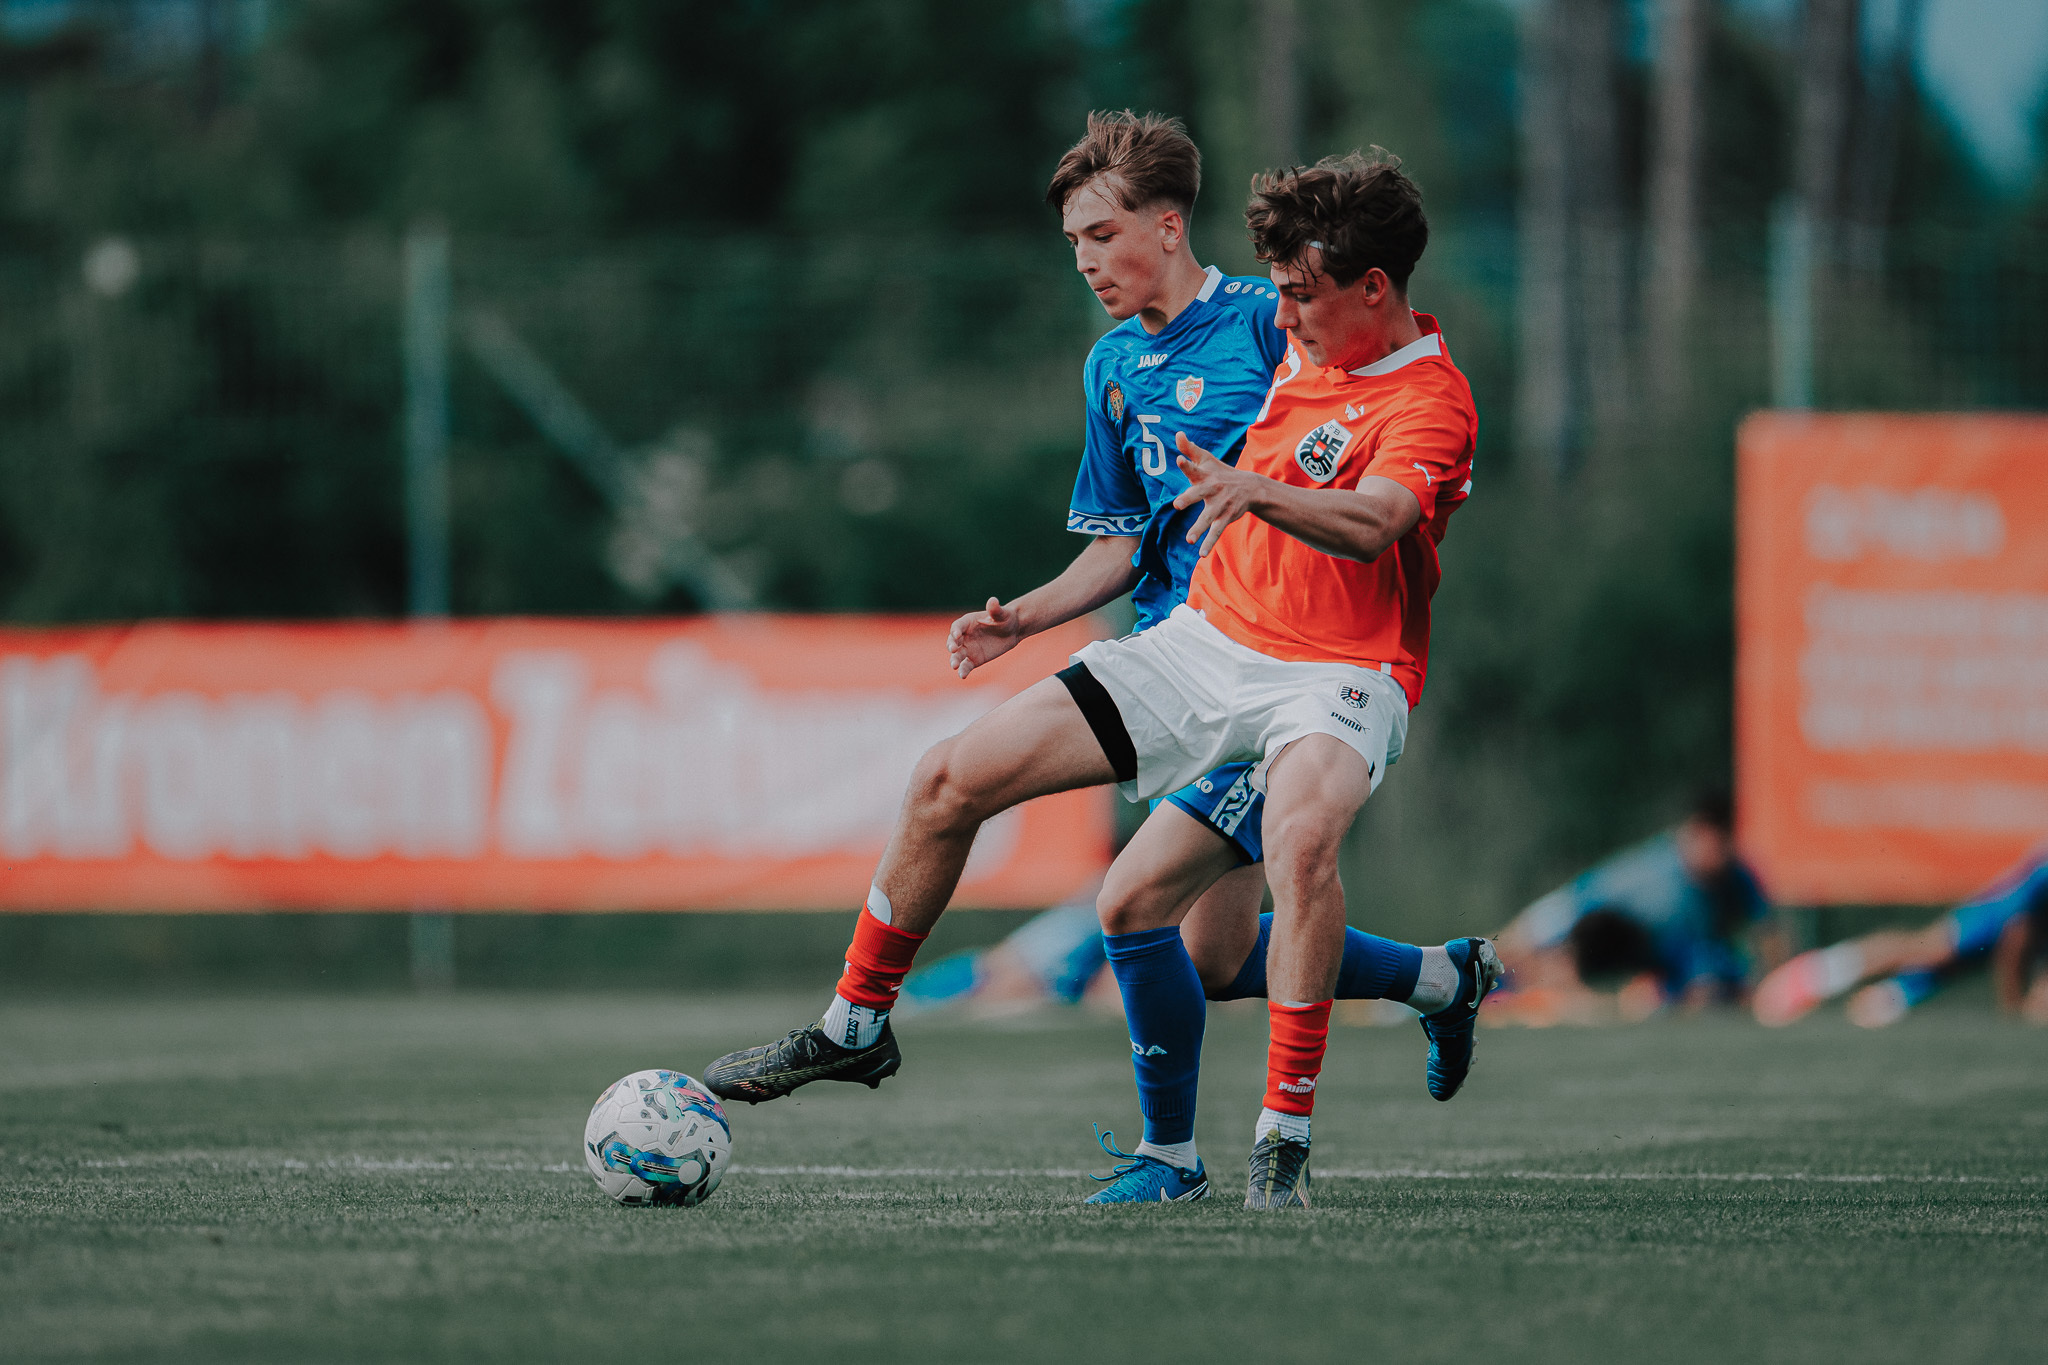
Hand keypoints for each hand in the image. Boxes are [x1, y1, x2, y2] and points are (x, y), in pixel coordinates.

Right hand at [947, 597, 1023, 678]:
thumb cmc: (1005, 618)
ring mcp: (968, 649)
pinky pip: (966, 666)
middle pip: (953, 642)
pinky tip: (962, 676)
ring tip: (954, 666)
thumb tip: (993, 601)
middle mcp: (964, 636)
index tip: (957, 635)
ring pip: (957, 655)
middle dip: (951, 646)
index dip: (955, 631)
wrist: (1012, 631)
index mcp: (967, 622)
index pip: (957, 626)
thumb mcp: (1002, 613)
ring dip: (954, 660)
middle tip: (953, 650)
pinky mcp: (974, 660)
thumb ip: (995, 609)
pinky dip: (963, 671)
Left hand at [1170, 432, 1260, 556]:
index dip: (1187, 464)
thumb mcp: (1206, 459)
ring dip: (1199, 528)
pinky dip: (1209, 542)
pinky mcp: (1225, 518)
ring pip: (1208, 518)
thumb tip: (1177, 434)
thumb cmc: (1220, 472)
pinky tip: (1201, 554)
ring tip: (1189, 540)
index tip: (1179, 459)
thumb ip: (1189, 449)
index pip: (1194, 468)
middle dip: (1189, 498)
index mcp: (1205, 475)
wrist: (1251, 487)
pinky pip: (1216, 532)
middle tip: (1177, 504)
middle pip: (1199, 493)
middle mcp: (1212, 489)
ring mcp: (1220, 505)